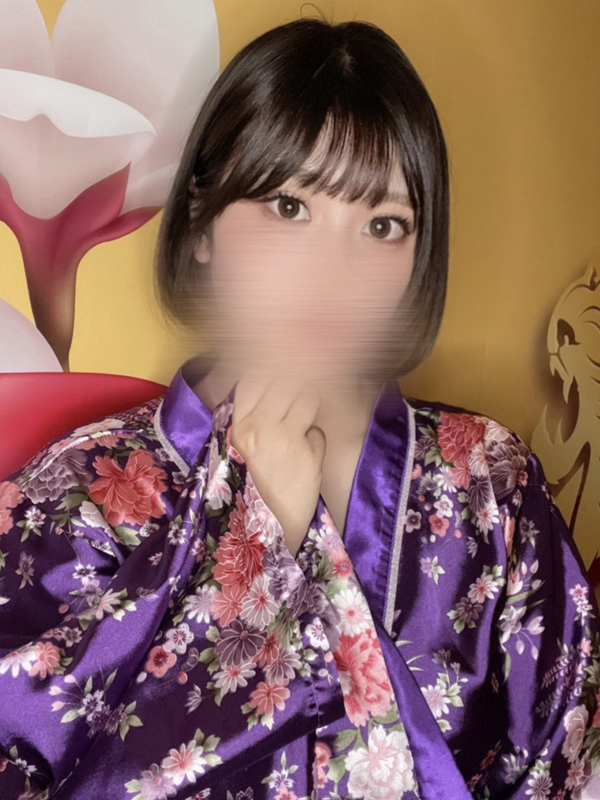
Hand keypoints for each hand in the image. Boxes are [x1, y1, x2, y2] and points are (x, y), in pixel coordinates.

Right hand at [230, 375, 325, 557]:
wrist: (266, 532)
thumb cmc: (254, 487)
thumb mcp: (243, 449)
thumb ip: (253, 415)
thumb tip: (271, 378)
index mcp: (236, 426)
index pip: (255, 374)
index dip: (273, 368)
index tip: (282, 374)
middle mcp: (257, 427)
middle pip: (286, 378)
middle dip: (297, 384)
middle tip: (297, 401)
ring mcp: (283, 439)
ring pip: (308, 396)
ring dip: (309, 409)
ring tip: (300, 430)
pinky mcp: (307, 453)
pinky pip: (318, 430)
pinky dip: (315, 442)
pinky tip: (305, 459)